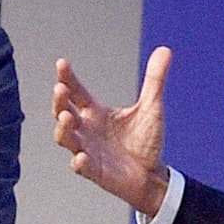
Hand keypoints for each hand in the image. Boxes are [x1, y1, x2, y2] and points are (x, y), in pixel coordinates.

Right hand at [54, 47, 171, 215]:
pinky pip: (82, 167)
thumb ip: (154, 80)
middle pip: (62, 112)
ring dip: (64, 128)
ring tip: (67, 117)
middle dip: (59, 101)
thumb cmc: (145, 141)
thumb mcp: (151, 107)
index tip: (62, 64)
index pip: (76, 92)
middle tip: (60, 88)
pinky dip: (80, 162)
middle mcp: (86, 129)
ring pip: (66, 138)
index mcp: (95, 112)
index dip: (67, 78)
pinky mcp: (94, 171)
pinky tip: (81, 157)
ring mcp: (87, 150)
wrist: (152, 174)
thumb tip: (165, 50)